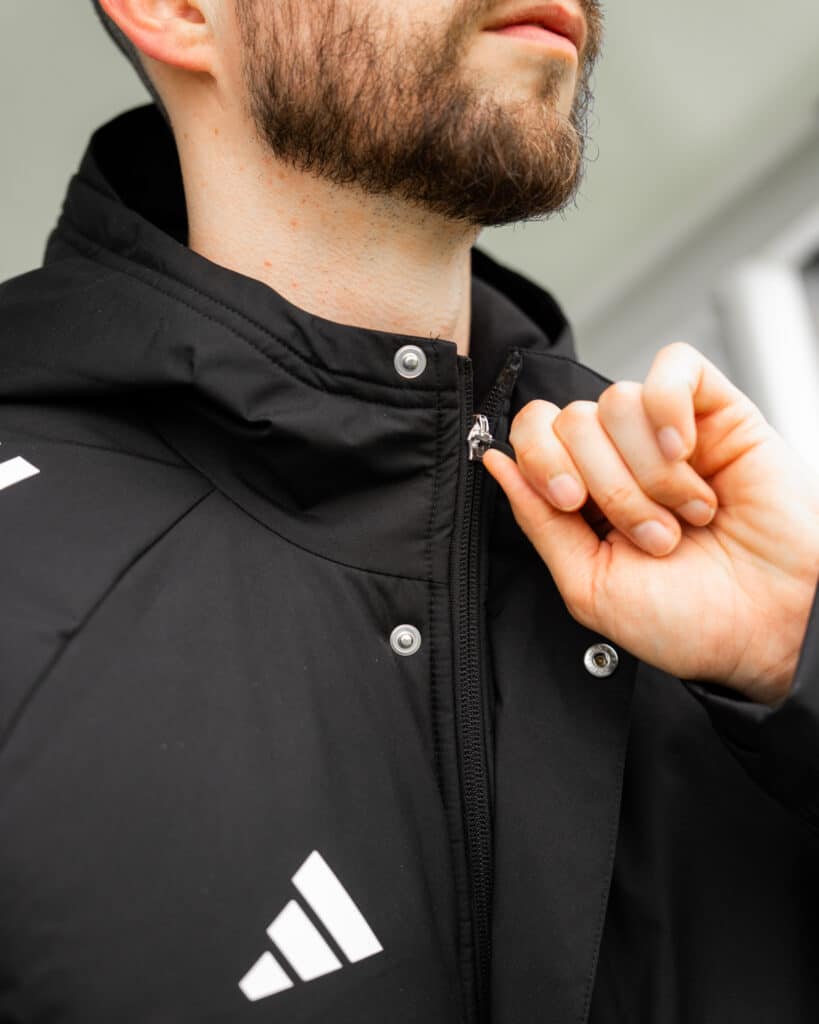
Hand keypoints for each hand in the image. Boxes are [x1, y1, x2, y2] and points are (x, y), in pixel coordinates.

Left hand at [483, 343, 818, 705]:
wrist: (768, 630)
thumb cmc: (686, 619)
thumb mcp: (589, 583)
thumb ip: (539, 520)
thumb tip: (494, 462)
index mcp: (583, 492)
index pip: (534, 430)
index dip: (541, 457)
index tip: (571, 502)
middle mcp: (619, 455)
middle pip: (571, 418)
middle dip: (607, 486)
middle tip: (652, 536)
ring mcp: (668, 429)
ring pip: (618, 401)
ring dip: (649, 473)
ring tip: (686, 516)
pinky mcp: (719, 411)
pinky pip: (673, 366)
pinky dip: (669, 409)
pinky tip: (687, 454)